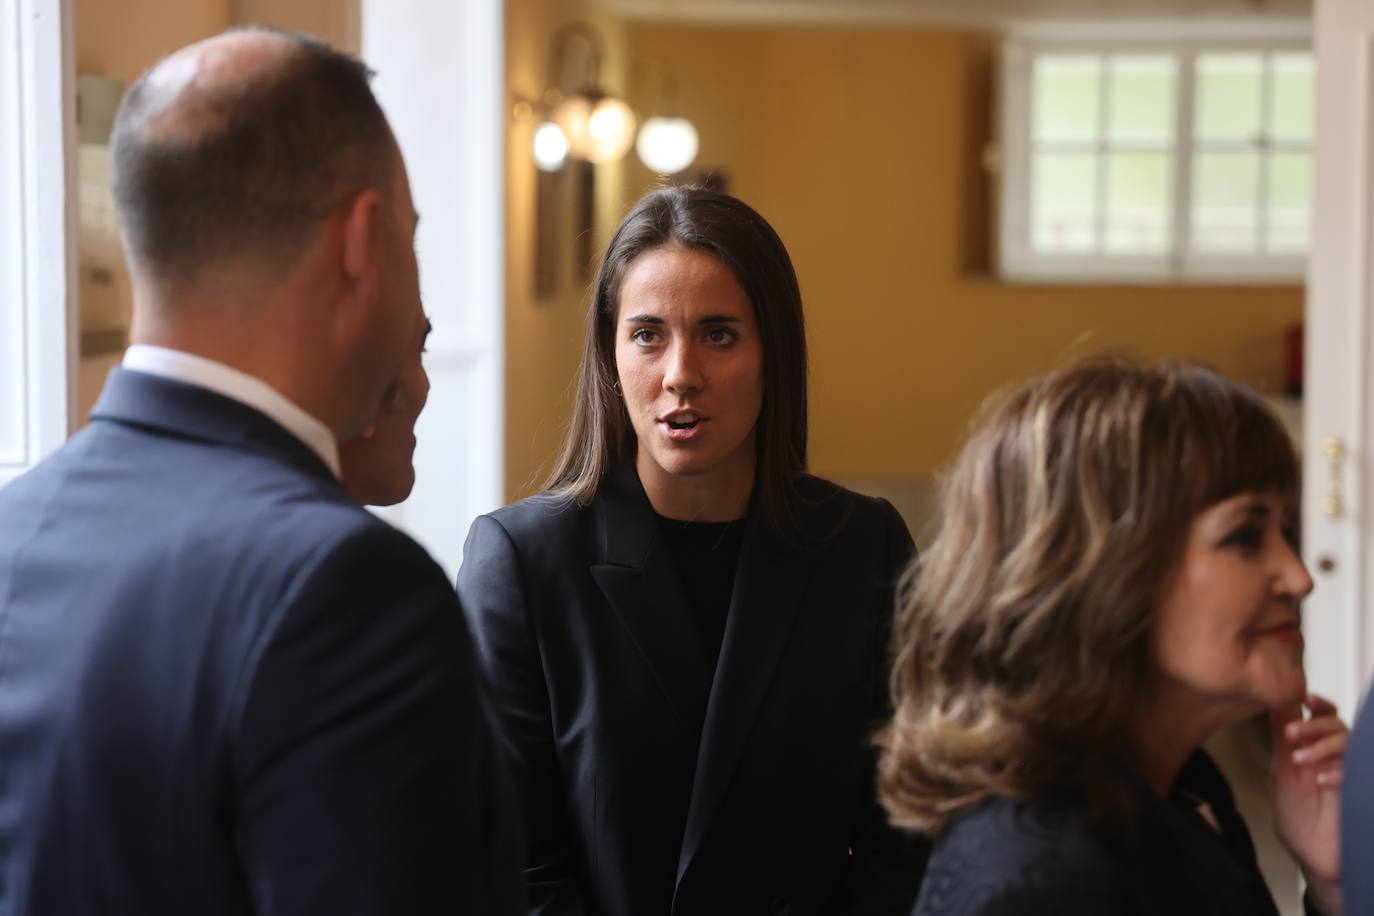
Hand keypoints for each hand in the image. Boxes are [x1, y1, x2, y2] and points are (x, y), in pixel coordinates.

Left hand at [1271, 693, 1346, 911]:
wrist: (1311, 852)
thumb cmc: (1298, 812)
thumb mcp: (1284, 768)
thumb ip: (1284, 735)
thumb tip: (1275, 699)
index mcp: (1321, 747)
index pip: (1328, 716)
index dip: (1319, 704)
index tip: (1305, 698)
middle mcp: (1340, 757)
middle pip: (1339, 726)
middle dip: (1314, 725)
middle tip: (1291, 734)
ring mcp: (1354, 773)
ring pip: (1350, 745)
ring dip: (1323, 747)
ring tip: (1300, 760)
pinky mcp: (1363, 791)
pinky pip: (1360, 773)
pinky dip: (1340, 773)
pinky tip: (1323, 780)